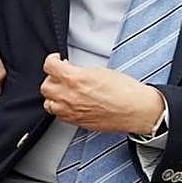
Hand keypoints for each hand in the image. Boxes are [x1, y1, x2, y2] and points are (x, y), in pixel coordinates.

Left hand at [39, 54, 163, 133]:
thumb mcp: (101, 71)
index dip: (52, 60)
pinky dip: (60, 108)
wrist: (136, 110)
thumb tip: (73, 71)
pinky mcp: (75, 122)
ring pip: (48, 102)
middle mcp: (69, 96)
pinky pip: (58, 114)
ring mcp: (70, 111)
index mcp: (76, 79)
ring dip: (54, 95)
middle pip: (45, 85)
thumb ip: (81, 71)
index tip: (56, 60)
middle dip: (53, 78)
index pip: (50, 66)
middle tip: (62, 75)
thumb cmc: (125, 91)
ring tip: (64, 90)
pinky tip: (70, 103)